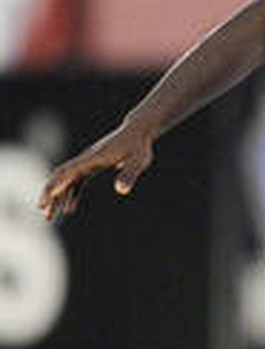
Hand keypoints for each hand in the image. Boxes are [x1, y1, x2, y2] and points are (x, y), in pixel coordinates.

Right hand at [36, 125, 154, 221]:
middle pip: (61, 176)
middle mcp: (85, 160)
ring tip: (50, 217)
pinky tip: (69, 209)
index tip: (49, 196)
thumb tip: (121, 191)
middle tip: (42, 210)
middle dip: (50, 193)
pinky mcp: (92, 166)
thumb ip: (129, 174)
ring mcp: (87, 163)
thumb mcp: (138, 161)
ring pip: (66, 181)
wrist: (138, 132)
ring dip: (57, 198)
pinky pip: (77, 182)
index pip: (70, 171)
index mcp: (92, 158)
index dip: (59, 183)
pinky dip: (71, 195)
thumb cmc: (139, 146)